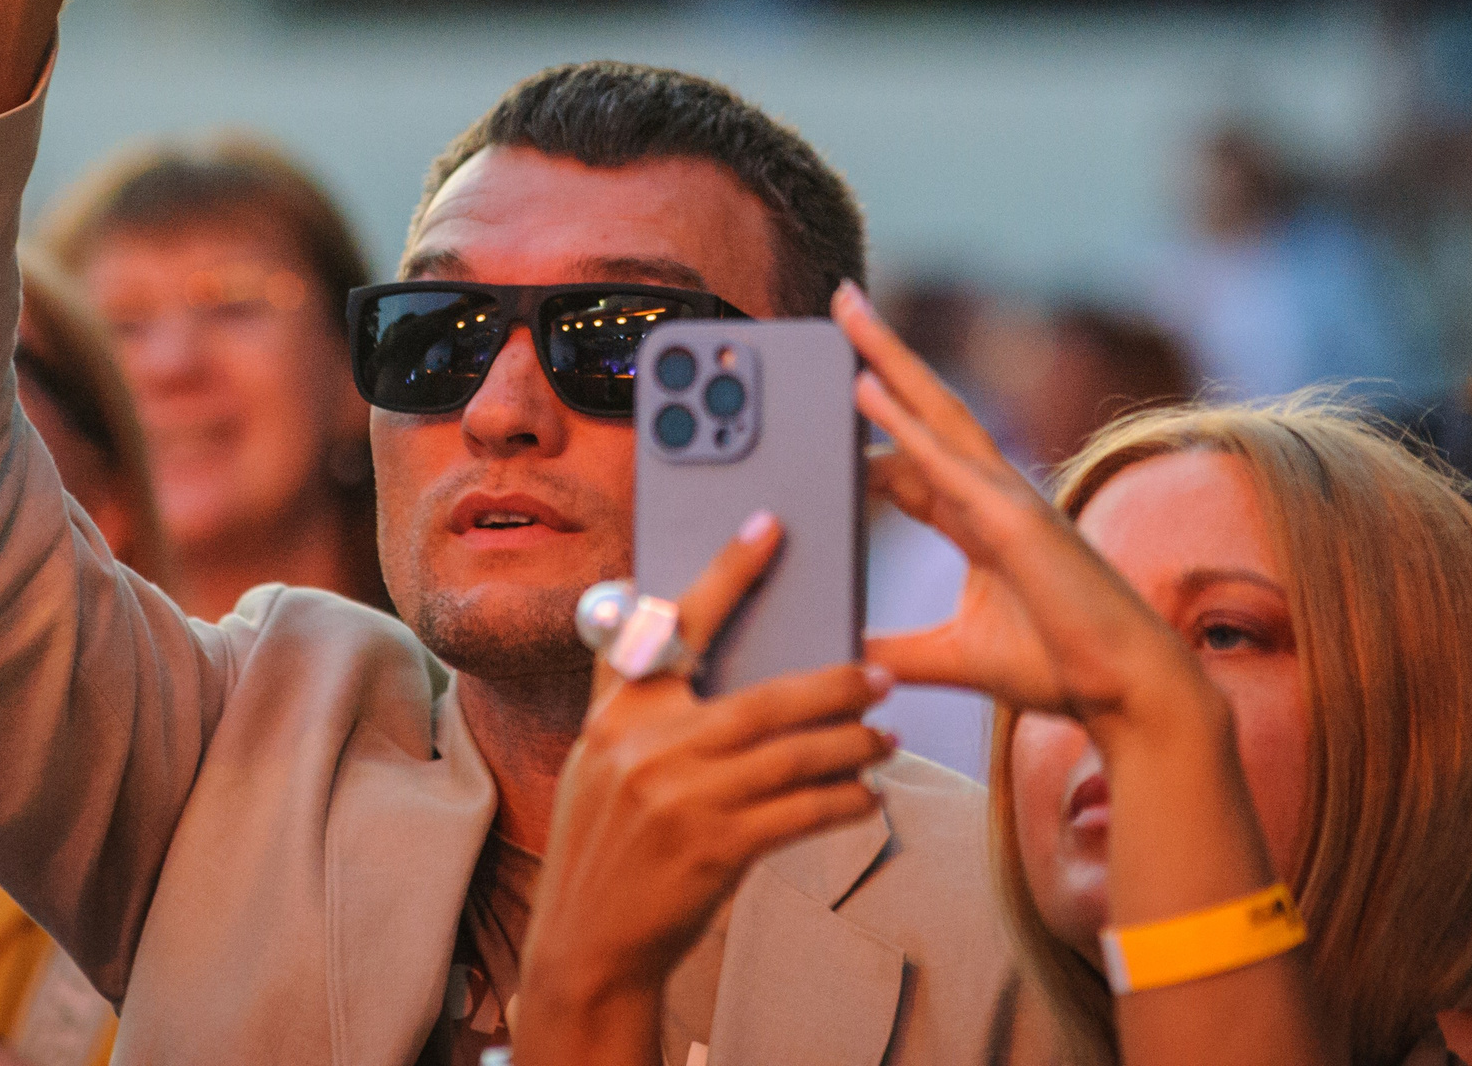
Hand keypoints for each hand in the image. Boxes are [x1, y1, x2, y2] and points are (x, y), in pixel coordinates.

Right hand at [517, 517, 894, 1055]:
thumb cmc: (604, 847)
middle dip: (834, 682)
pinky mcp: (714, 850)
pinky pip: (800, 813)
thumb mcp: (598, 760)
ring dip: (852, 744)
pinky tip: (865, 798)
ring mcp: (681, 798)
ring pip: (794, 755)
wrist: (586, 945)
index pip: (678, 622)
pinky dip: (842, 802)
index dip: (727, 570)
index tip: (768, 526)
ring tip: (885, 738)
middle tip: (879, 673)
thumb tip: (670, 620)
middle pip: (765, 697)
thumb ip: (632, 696)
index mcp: (619, 712)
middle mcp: (647, 746)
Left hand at [836, 283, 1208, 734]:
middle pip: (926, 410)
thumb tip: (842, 654)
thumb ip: (897, 651)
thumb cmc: (1062, 667)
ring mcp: (1008, 501)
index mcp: (980, 522)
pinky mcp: (1017, 522)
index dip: (871, 429)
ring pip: (938, 415)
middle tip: (841, 300)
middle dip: (883, 355)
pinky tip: (867, 390)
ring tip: (848, 312)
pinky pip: (949, 465)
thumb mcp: (957, 657)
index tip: (827, 404)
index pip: (912, 461)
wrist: (1129, 689)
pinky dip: (907, 426)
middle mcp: (993, 496)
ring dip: (890, 360)